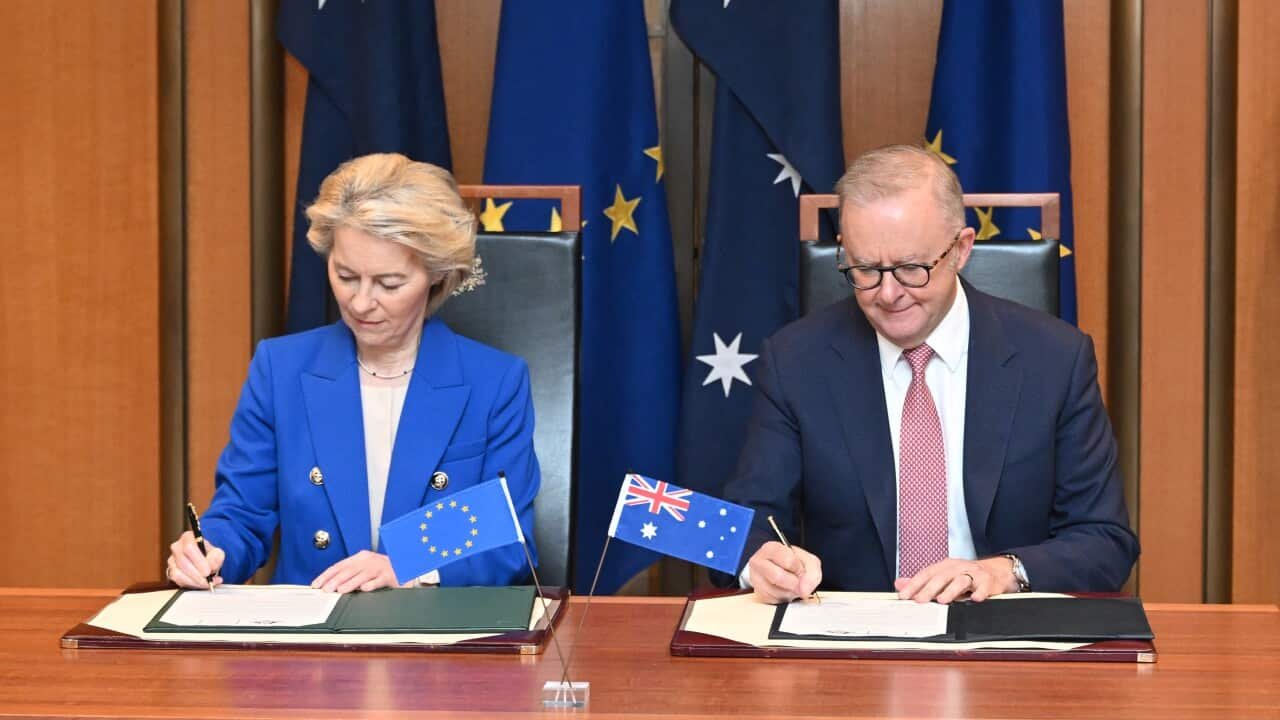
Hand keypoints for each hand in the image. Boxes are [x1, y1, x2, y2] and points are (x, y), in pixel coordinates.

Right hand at [166, 531, 224, 589]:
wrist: (204, 560)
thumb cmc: (209, 554)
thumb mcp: (217, 553)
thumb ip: (216, 557)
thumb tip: (211, 565)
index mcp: (188, 538)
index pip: (189, 548)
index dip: (198, 561)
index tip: (208, 571)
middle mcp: (177, 547)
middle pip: (183, 562)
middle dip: (197, 575)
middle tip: (208, 580)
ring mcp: (172, 560)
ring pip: (178, 574)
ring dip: (194, 581)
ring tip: (207, 583)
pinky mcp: (170, 571)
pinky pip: (178, 581)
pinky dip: (191, 584)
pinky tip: (201, 584)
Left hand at [311, 550, 400, 592]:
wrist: (405, 568)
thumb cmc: (381, 571)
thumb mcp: (364, 570)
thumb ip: (349, 576)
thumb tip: (330, 587)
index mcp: (360, 558)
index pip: (339, 566)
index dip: (326, 575)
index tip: (316, 584)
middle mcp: (369, 560)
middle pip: (349, 570)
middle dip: (335, 580)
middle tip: (326, 589)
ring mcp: (380, 567)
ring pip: (362, 575)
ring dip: (350, 583)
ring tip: (340, 590)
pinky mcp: (390, 575)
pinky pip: (379, 580)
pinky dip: (371, 584)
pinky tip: (364, 589)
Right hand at [747, 541, 821, 603]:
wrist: (779, 570)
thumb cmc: (792, 563)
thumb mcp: (808, 560)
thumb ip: (812, 571)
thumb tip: (805, 590)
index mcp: (771, 548)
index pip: (788, 561)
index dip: (799, 569)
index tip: (801, 569)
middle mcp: (759, 562)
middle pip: (778, 577)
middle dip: (794, 583)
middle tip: (798, 581)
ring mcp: (756, 578)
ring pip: (776, 592)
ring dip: (790, 592)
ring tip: (791, 585)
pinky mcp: (758, 594)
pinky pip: (774, 601)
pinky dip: (784, 598)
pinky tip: (784, 590)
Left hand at [894, 556, 1017, 603]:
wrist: (996, 571)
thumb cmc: (967, 576)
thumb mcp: (944, 576)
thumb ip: (922, 582)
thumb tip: (899, 584)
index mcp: (945, 566)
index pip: (927, 573)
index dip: (915, 584)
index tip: (904, 595)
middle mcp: (958, 568)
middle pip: (942, 576)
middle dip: (929, 589)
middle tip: (920, 600)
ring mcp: (974, 574)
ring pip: (961, 580)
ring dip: (951, 590)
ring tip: (942, 600)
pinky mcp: (988, 582)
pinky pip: (983, 587)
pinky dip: (979, 593)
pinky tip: (974, 599)